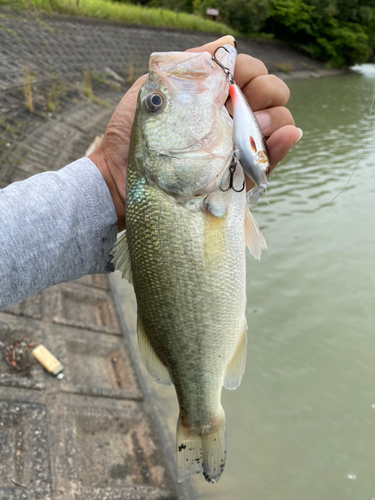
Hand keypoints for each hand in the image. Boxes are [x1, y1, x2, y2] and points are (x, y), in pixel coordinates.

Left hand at [89, 35, 300, 231]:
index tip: (233, 79)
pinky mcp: (239, 176)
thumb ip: (189, 65)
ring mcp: (236, 148)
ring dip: (275, 116)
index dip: (249, 70)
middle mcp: (228, 120)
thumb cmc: (132, 134)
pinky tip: (288, 134)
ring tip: (254, 125)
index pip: (247, 73)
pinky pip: (271, 159)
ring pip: (276, 123)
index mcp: (211, 97)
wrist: (120, 180)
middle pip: (268, 95)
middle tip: (241, 104)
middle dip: (266, 90)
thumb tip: (228, 40)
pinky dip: (285, 144)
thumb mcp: (154, 89)